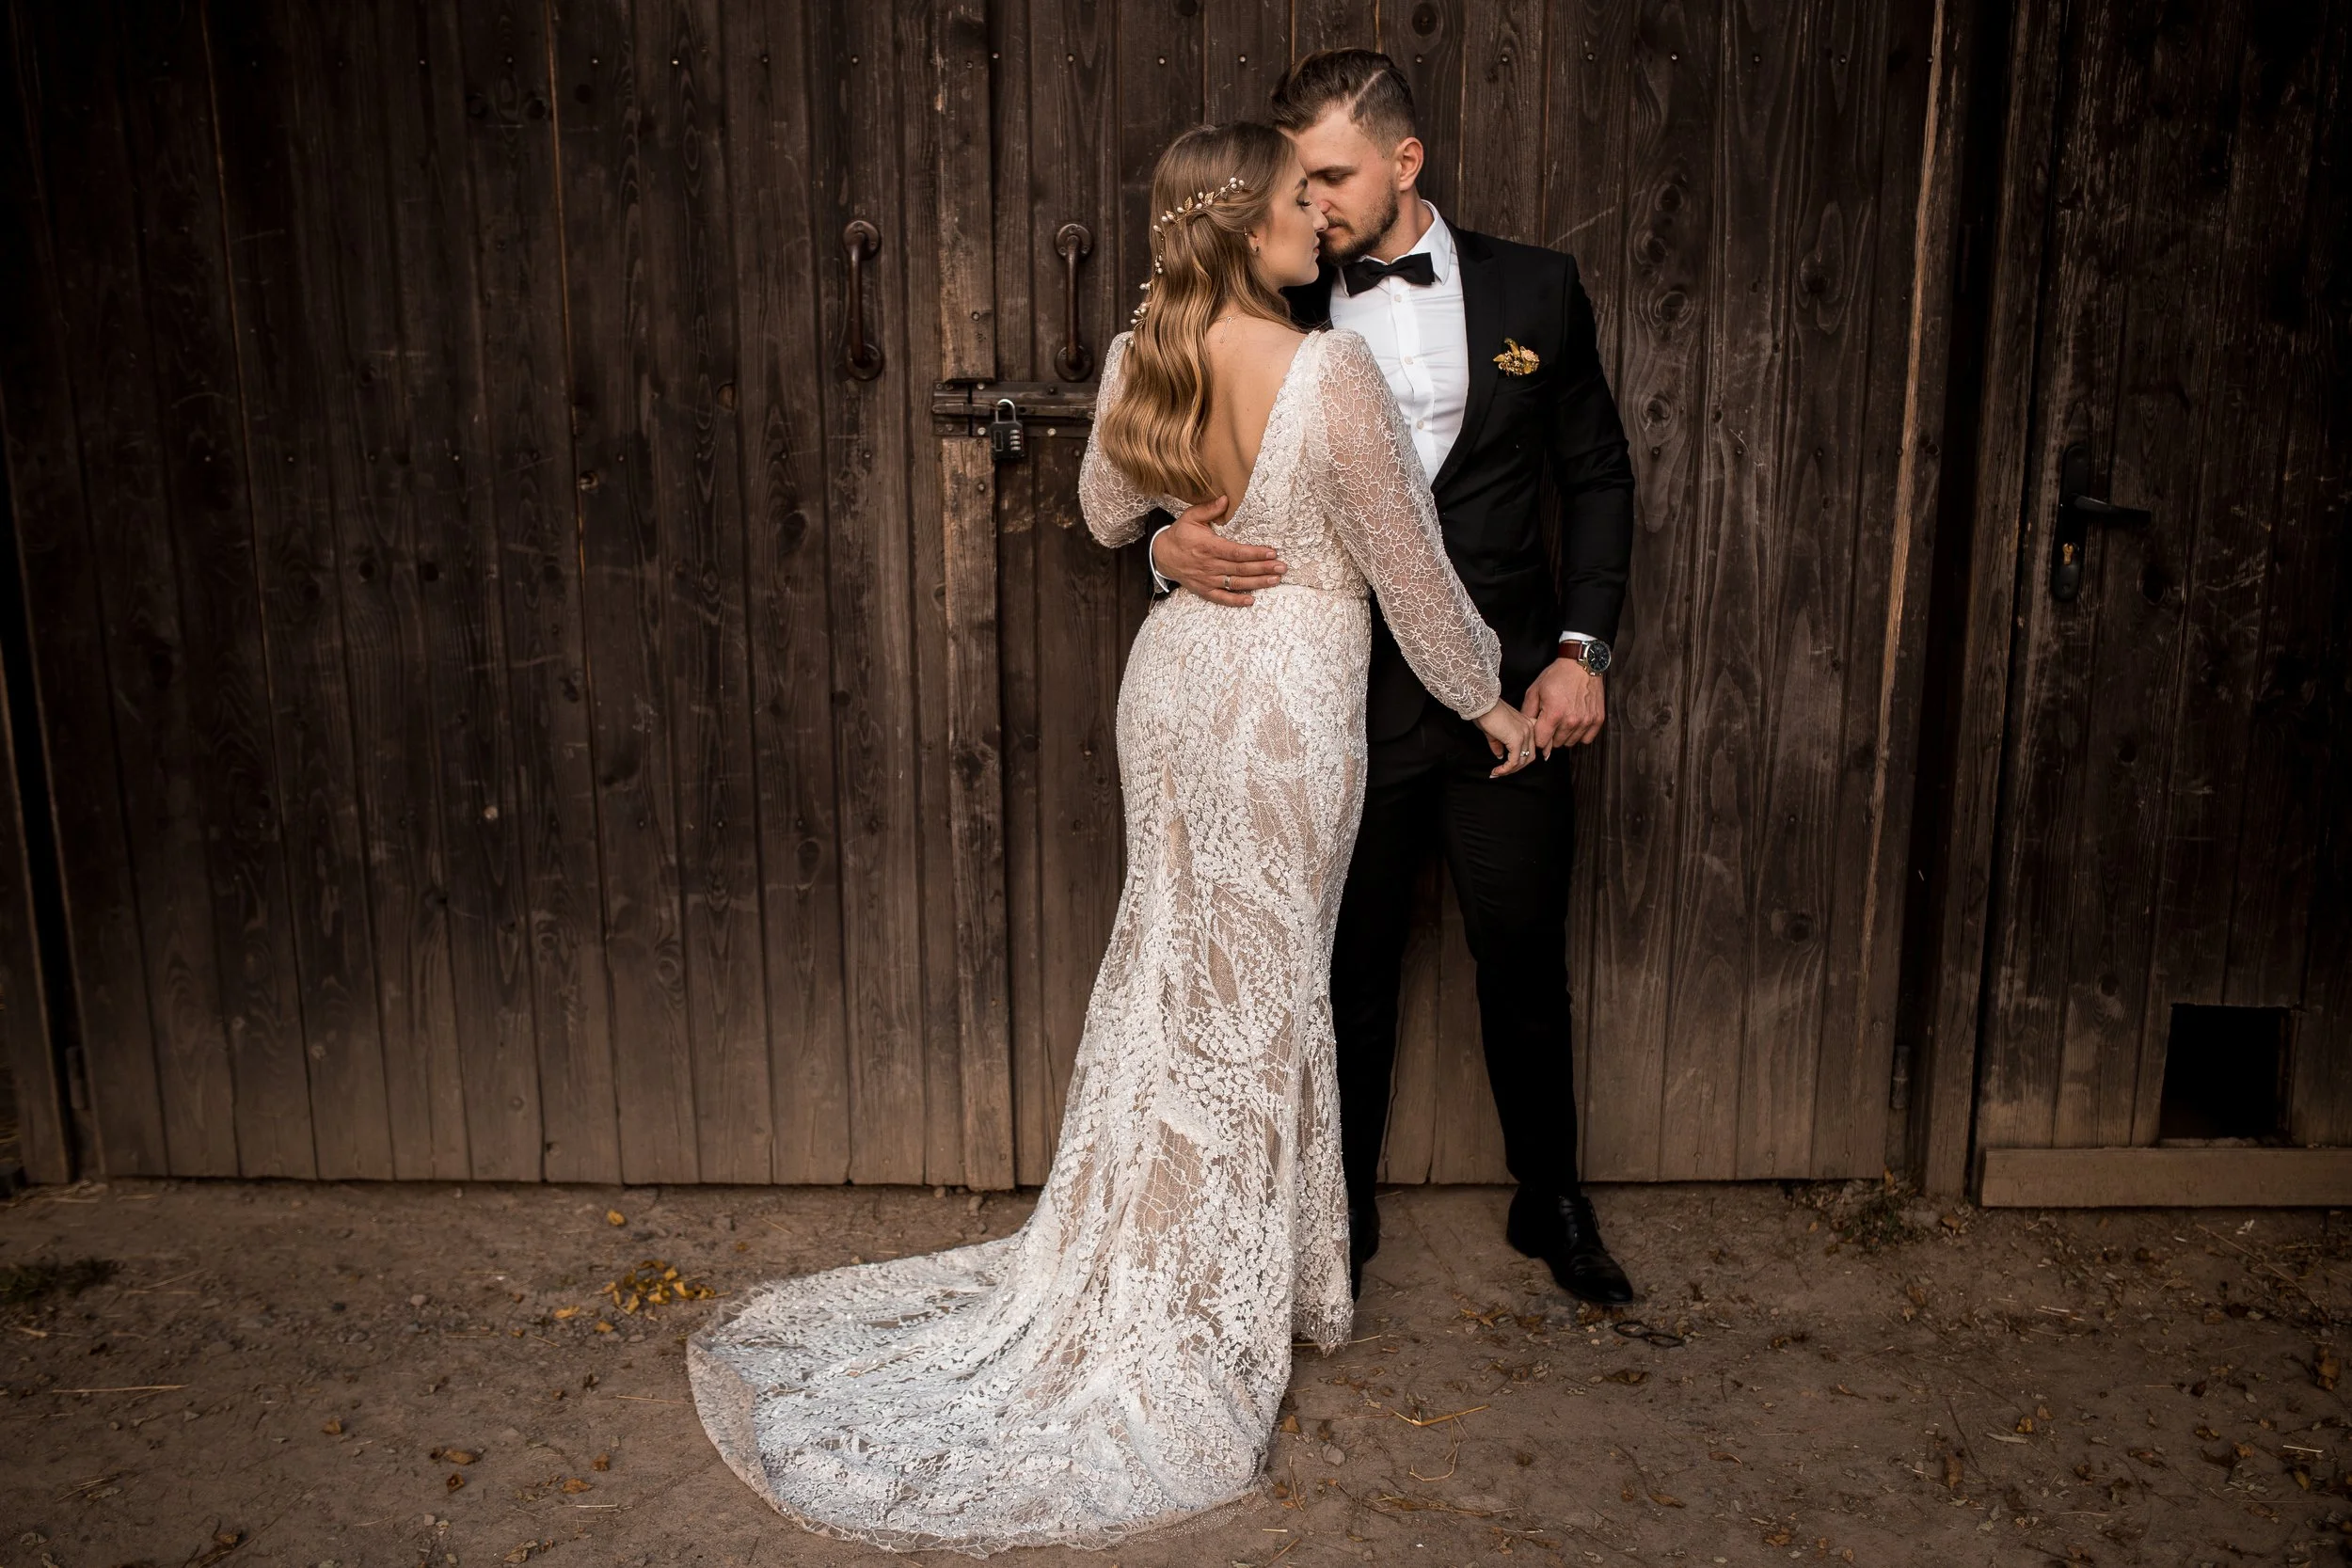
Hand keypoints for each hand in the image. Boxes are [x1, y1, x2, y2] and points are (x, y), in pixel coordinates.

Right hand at [1150, 496, 1284, 605]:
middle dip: (1264, 568)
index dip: (1255, 553)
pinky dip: (1236, 601)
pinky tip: (1251, 600)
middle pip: (1241, 568)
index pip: (1236, 552)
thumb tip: (1226, 499)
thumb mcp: (1191, 517)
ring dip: (1257, 583)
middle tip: (1282, 567)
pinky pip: (1222, 598)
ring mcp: (1207, 579)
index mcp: (1208, 547)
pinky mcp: (1204, 590)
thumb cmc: (1180, 534)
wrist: (1162, 555)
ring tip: (1275, 580)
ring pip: (1236, 583)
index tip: (1271, 552)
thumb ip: (1209, 509)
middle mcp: (1209, 565)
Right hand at [1473, 698, 1537, 777]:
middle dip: (1517, 767)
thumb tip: (1499, 756)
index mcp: (1527, 723)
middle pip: (1530, 756)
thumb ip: (1498, 744)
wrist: (1482, 705)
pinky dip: (1505, 769)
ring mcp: (1525, 734)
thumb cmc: (1485, 713)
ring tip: (1497, 772)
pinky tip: (1496, 770)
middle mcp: (1529, 728)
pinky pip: (1514, 761)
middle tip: (1503, 772)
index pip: (1535, 744)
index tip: (1526, 764)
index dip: (1534, 756)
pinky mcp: (1517, 740)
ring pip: (1522, 761)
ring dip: (1509, 770)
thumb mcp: (1493, 731)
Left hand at [1524, 656, 1604, 758]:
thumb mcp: (1535, 690)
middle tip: (1552, 719)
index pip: (1542, 742)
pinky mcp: (1597, 720)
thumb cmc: (1558, 675)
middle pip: (1556, 744)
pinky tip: (1575, 722)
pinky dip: (1580, 734)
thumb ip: (1527, 712)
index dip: (1538, 736)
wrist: (1582, 663)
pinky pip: (1586, 739)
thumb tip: (1526, 731)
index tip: (1539, 729)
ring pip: (1570, 742)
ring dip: (1565, 734)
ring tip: (1564, 718)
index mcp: (1554, 714)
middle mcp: (1571, 721)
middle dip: (1551, 735)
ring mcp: (1586, 721)